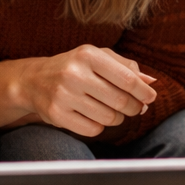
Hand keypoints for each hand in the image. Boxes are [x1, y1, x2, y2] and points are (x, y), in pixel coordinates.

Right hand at [12, 45, 158, 136]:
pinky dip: (99, 126)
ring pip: (109, 118)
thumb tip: (150, 82)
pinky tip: (93, 116)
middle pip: (120, 101)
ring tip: (111, 110)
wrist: (34, 80)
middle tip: (134, 107)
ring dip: (117, 118)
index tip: (150, 97)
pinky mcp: (57, 114)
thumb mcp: (98, 57)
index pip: (127, 78)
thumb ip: (126, 67)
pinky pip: (93, 129)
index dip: (144, 91)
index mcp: (88, 55)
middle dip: (133, 107)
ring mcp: (63, 95)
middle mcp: (74, 73)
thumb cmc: (74, 67)